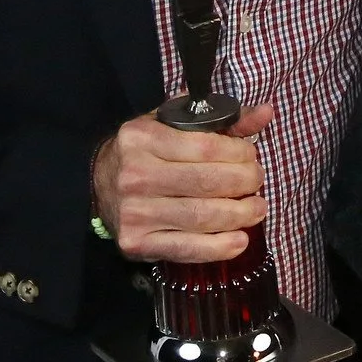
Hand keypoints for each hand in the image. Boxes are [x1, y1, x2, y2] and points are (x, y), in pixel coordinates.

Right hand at [92, 101, 273, 261]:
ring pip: (201, 216)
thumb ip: (221, 120)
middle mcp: (136, 175)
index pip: (206, 148)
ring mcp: (135, 212)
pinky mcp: (137, 243)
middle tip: (258, 182)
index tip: (252, 157)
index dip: (239, 154)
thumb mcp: (173, 125)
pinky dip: (219, 247)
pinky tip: (240, 240)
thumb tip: (266, 112)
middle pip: (207, 183)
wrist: (96, 184)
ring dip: (240, 215)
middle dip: (244, 183)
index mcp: (143, 138)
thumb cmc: (143, 151)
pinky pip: (187, 249)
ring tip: (256, 209)